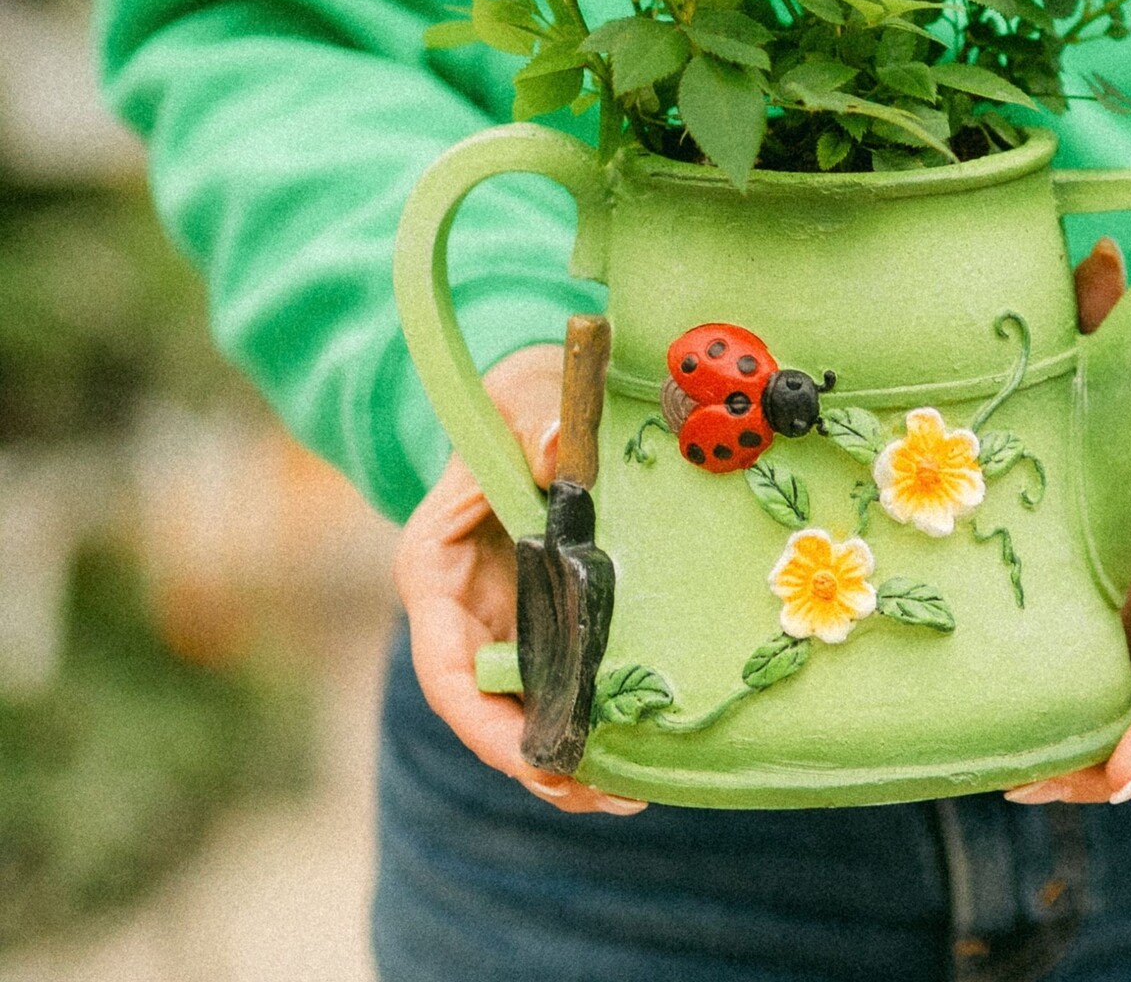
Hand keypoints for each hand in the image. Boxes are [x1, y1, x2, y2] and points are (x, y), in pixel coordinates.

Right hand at [393, 342, 644, 814]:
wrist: (539, 395)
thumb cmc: (524, 395)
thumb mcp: (527, 396)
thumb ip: (538, 424)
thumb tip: (559, 452)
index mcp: (433, 566)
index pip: (444, 664)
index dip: (484, 722)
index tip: (535, 759)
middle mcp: (459, 611)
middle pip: (484, 709)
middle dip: (535, 760)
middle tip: (601, 794)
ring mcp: (500, 625)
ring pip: (522, 712)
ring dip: (567, 760)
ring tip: (629, 795)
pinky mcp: (542, 628)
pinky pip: (558, 689)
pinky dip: (589, 725)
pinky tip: (637, 758)